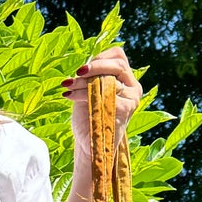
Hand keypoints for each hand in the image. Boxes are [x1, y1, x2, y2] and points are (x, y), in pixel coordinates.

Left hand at [61, 44, 142, 175]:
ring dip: (84, 81)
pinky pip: (105, 93)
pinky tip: (70, 97)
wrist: (88, 145)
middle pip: (117, 64)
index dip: (100, 57)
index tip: (82, 67)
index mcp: (126, 80)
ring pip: (109, 78)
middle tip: (76, 73)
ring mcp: (132, 98)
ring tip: (68, 87)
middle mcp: (133, 87)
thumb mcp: (89, 90)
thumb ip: (92, 75)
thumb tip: (86, 63)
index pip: (118, 56)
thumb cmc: (88, 117)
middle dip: (94, 66)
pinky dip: (83, 93)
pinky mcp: (126, 109)